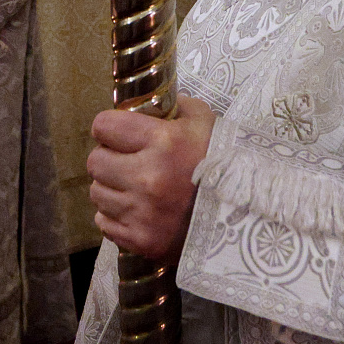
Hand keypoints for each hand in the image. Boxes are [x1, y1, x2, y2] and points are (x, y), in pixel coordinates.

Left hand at [88, 95, 217, 260]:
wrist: (249, 218)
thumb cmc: (226, 165)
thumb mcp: (206, 124)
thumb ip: (176, 107)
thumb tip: (148, 103)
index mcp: (163, 143)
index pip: (104, 126)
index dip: (109, 128)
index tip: (117, 133)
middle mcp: (148, 178)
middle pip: (95, 162)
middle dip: (108, 158)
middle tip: (125, 161)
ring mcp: (142, 213)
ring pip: (97, 193)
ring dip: (111, 188)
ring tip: (133, 188)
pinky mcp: (141, 241)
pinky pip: (105, 224)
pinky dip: (116, 217)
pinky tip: (136, 211)